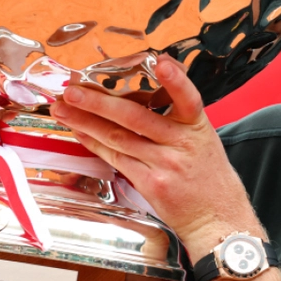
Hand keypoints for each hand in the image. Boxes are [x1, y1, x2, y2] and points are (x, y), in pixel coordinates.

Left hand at [48, 55, 280, 280]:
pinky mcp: (150, 184)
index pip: (188, 99)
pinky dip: (96, 144)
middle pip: (136, 118)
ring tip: (63, 108)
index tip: (160, 61)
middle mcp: (181, 144)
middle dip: (99, 101)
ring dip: (86, 121)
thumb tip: (149, 94)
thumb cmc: (210, 177)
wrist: (217, 218)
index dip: (175, 81)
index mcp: (198, 128)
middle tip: (73, 89)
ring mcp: (164, 165)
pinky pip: (117, 159)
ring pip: (119, 138)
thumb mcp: (205, 140)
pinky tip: (80, 132)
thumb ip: (180, 118)